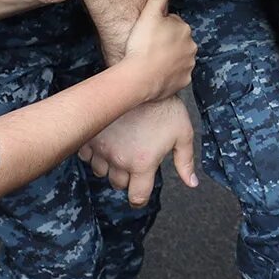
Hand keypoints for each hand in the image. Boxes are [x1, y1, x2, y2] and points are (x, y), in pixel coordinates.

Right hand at [80, 97, 197, 205]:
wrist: (140, 81)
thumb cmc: (165, 107)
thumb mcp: (183, 133)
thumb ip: (185, 161)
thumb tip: (192, 183)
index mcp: (143, 162)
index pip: (137, 197)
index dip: (140, 198)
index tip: (140, 193)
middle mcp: (120, 160)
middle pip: (118, 184)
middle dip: (127, 178)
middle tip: (134, 161)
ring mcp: (102, 149)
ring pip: (101, 171)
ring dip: (110, 166)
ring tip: (121, 150)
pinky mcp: (90, 137)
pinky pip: (87, 156)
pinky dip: (94, 154)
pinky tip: (106, 142)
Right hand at [121, 0, 196, 100]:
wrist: (140, 77)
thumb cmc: (142, 44)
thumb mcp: (150, 14)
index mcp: (184, 29)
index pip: (172, 24)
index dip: (158, 28)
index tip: (147, 34)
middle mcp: (191, 46)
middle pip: (177, 41)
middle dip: (165, 43)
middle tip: (147, 47)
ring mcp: (189, 65)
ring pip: (178, 58)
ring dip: (167, 59)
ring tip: (150, 61)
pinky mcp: (184, 81)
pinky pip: (177, 75)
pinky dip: (169, 74)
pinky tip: (156, 73)